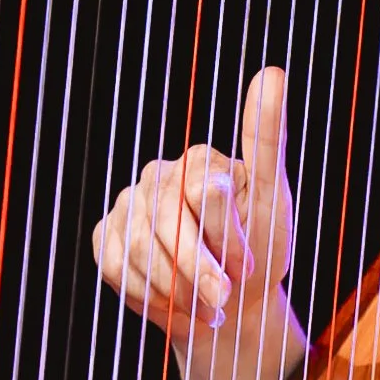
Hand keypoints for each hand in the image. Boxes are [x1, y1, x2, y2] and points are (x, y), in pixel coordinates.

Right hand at [93, 66, 293, 340]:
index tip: (248, 264)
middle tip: (223, 298)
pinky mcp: (106, 239)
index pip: (204, 193)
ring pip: (139, 251)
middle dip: (199, 271)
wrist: (232, 308)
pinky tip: (175, 304)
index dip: (228, 239)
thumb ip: (266, 139)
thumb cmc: (259, 252)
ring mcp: (127, 206)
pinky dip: (150, 297)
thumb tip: (272, 71)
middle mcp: (158, 176)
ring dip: (178, 290)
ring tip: (207, 307)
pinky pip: (115, 269)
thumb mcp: (273, 200)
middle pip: (166, 225)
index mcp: (200, 159)